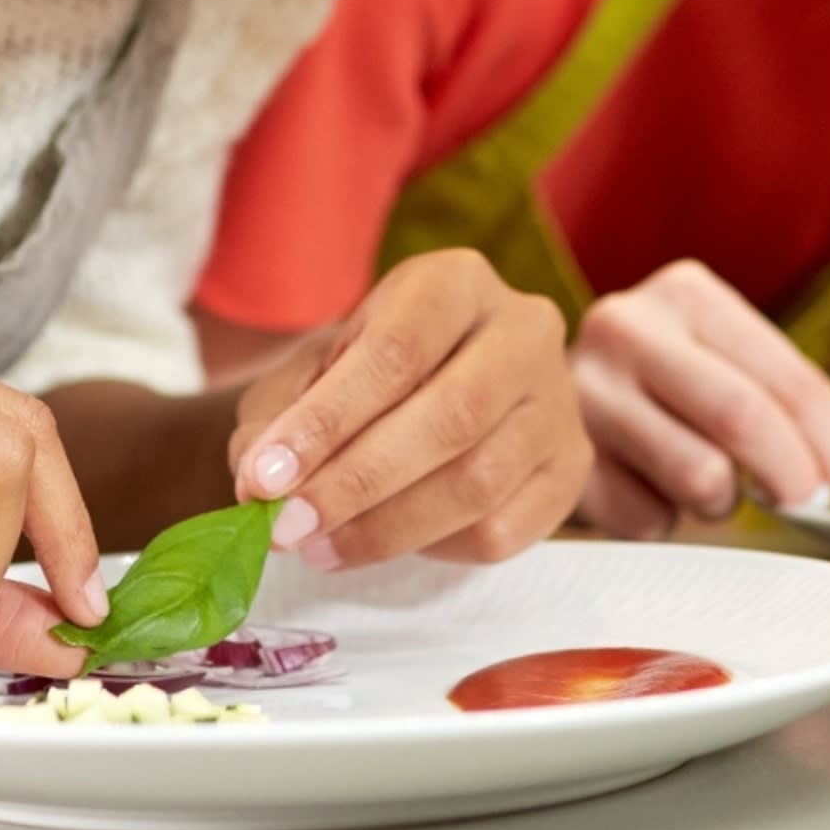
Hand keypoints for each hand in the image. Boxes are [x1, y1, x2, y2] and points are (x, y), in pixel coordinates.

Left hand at [229, 250, 591, 568]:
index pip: (397, 352)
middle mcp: (525, 329)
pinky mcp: (571, 467)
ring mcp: (559, 401)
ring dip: (386, 528)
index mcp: (457, 281)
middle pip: (450, 416)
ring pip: (479, 480)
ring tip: (317, 545)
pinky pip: (503, 530)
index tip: (264, 479)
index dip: (327, 421)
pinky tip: (384, 541)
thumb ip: (277, 419)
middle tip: (285, 528)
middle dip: (356, 483)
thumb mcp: (312, 372)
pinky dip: (433, 548)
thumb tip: (258, 483)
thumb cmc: (365, 375)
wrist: (432, 385)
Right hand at [571, 260, 829, 537]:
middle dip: (798, 477)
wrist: (534, 396)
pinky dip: (662, 519)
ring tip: (704, 480)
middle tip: (819, 512)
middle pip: (741, 415)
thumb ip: (818, 407)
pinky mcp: (555, 454)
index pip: (786, 376)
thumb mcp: (741, 370)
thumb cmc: (669, 389)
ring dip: (722, 501)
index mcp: (687, 294)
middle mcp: (628, 324)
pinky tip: (644, 487)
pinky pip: (644, 517)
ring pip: (696, 474)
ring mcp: (582, 388)